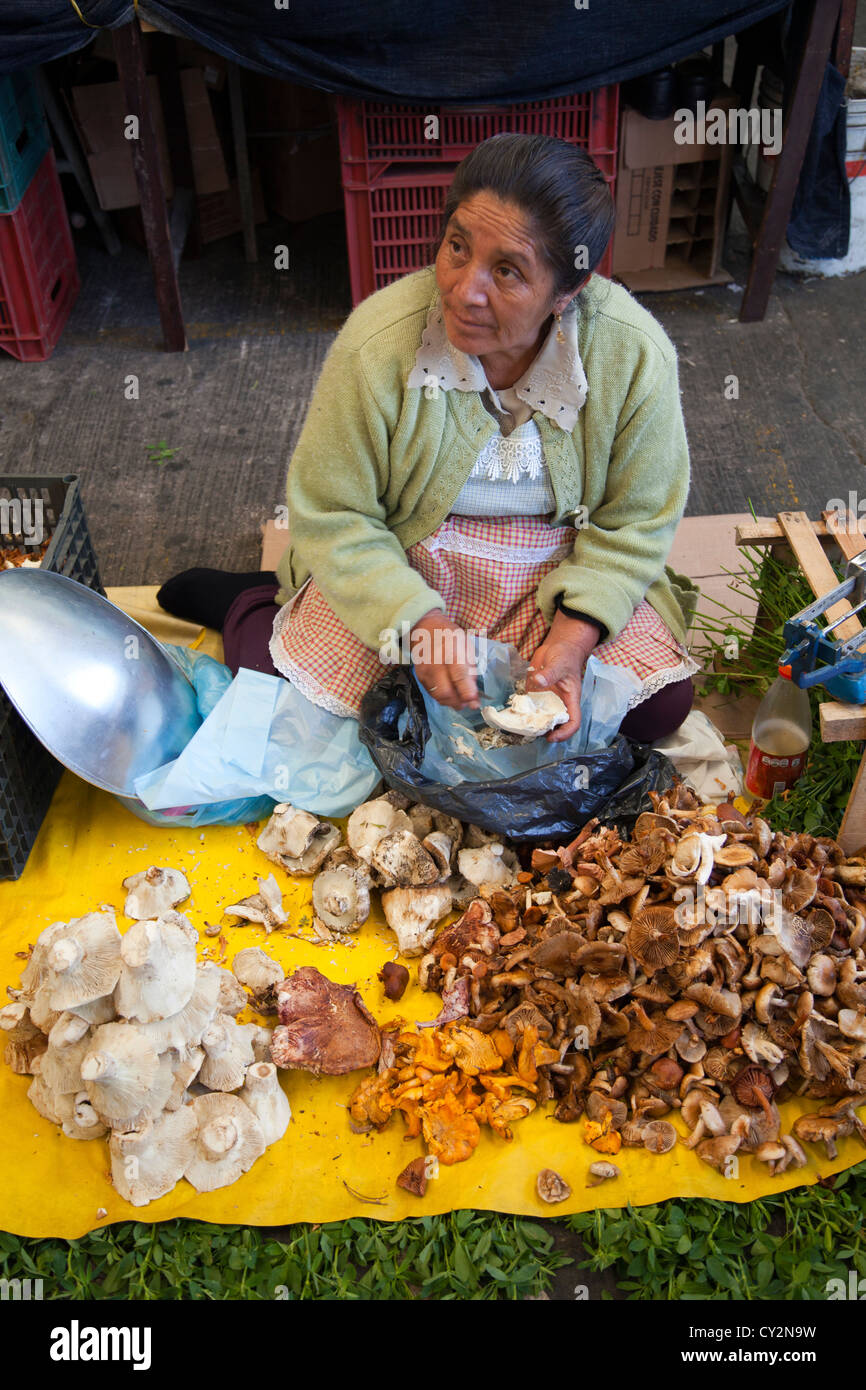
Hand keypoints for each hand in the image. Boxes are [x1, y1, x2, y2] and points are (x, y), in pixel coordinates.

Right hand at [411, 610, 479, 709]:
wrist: (424, 629)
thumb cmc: (450, 636)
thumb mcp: (466, 646)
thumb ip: (470, 669)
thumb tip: (473, 693)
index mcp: (451, 652)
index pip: (459, 676)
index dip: (467, 693)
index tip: (475, 702)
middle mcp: (436, 663)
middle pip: (446, 692)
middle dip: (458, 702)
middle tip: (468, 704)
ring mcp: (425, 671)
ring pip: (438, 696)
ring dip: (451, 702)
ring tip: (460, 701)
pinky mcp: (420, 677)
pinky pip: (432, 693)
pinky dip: (442, 698)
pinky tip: (450, 694)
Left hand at [526, 610, 599, 741]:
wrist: (556, 648)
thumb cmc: (565, 655)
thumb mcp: (559, 663)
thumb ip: (549, 673)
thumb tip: (539, 681)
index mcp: (570, 699)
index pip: (573, 722)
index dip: (564, 733)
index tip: (551, 736)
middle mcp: (559, 704)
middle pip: (556, 726)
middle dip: (544, 732)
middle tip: (529, 733)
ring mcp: (547, 702)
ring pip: (541, 720)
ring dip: (531, 726)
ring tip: (518, 728)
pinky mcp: (536, 697)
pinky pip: (530, 710)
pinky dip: (523, 715)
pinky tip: (513, 716)